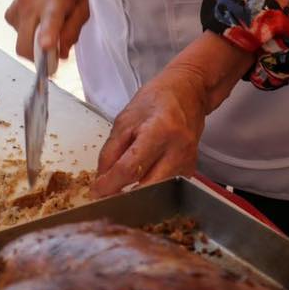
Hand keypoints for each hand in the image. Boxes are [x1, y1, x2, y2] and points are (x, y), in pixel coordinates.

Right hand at [6, 0, 88, 61]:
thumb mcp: (82, 6)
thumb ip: (73, 31)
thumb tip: (61, 54)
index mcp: (55, 2)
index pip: (49, 23)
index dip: (46, 38)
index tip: (46, 47)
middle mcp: (33, 4)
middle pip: (25, 45)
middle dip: (37, 58)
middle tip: (51, 54)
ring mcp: (18, 7)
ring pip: (20, 42)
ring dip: (33, 45)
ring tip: (46, 28)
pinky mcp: (10, 11)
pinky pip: (16, 34)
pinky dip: (26, 34)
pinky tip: (37, 21)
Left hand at [91, 35, 254, 198]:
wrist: (187, 93)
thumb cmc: (156, 100)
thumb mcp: (124, 120)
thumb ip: (110, 152)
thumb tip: (101, 180)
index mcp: (159, 130)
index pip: (131, 167)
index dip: (110, 184)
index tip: (97, 192)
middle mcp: (177, 149)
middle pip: (147, 187)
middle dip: (124, 197)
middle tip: (107, 197)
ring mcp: (187, 161)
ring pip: (158, 192)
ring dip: (138, 195)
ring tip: (121, 188)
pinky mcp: (191, 170)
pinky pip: (167, 188)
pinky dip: (151, 189)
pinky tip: (140, 183)